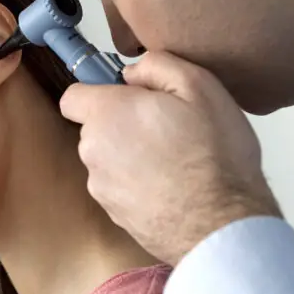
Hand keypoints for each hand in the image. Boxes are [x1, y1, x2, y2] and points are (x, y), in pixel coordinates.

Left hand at [60, 51, 280, 264]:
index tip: (129, 96)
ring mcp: (101, 187)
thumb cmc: (213, 154)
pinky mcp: (114, 215)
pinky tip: (172, 187)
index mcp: (106, 114)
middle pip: (95, 127)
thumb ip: (156, 66)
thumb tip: (131, 73)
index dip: (100, 91)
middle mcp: (93, 151)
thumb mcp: (199, 87)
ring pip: (109, 159)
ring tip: (175, 161)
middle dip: (123, 123)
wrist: (220, 226)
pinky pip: (120, 188)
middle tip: (167, 127)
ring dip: (131, 155)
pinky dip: (139, 184)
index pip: (73, 96)